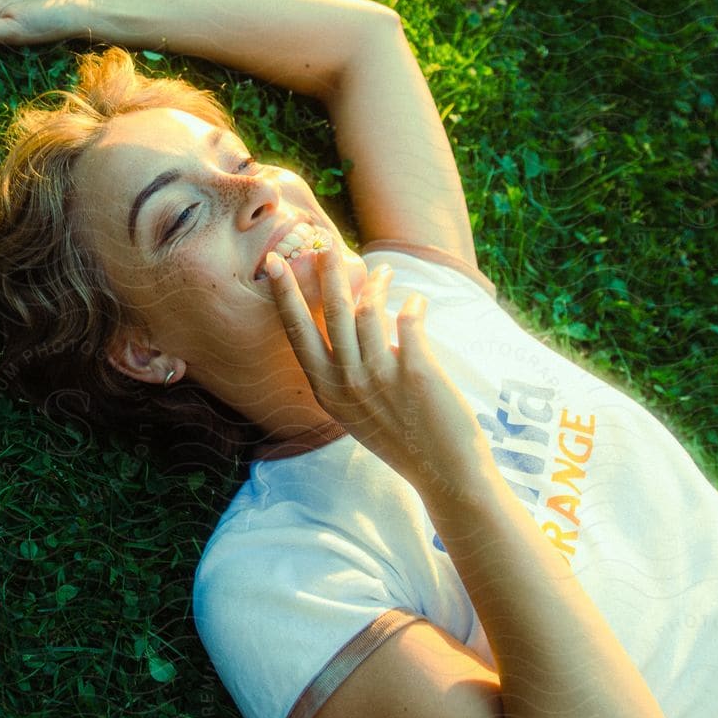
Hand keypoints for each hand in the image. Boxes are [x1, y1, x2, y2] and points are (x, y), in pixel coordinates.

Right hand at [267, 245, 493, 501]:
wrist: (443, 472)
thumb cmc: (400, 439)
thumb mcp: (355, 411)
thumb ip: (342, 374)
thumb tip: (345, 326)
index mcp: (326, 390)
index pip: (297, 333)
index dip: (285, 296)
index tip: (273, 264)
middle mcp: (347, 382)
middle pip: (332, 312)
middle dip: (328, 273)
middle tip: (328, 246)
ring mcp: (380, 377)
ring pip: (370, 310)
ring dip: (377, 284)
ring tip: (383, 272)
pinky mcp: (416, 371)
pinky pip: (408, 321)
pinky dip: (413, 306)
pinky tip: (416, 303)